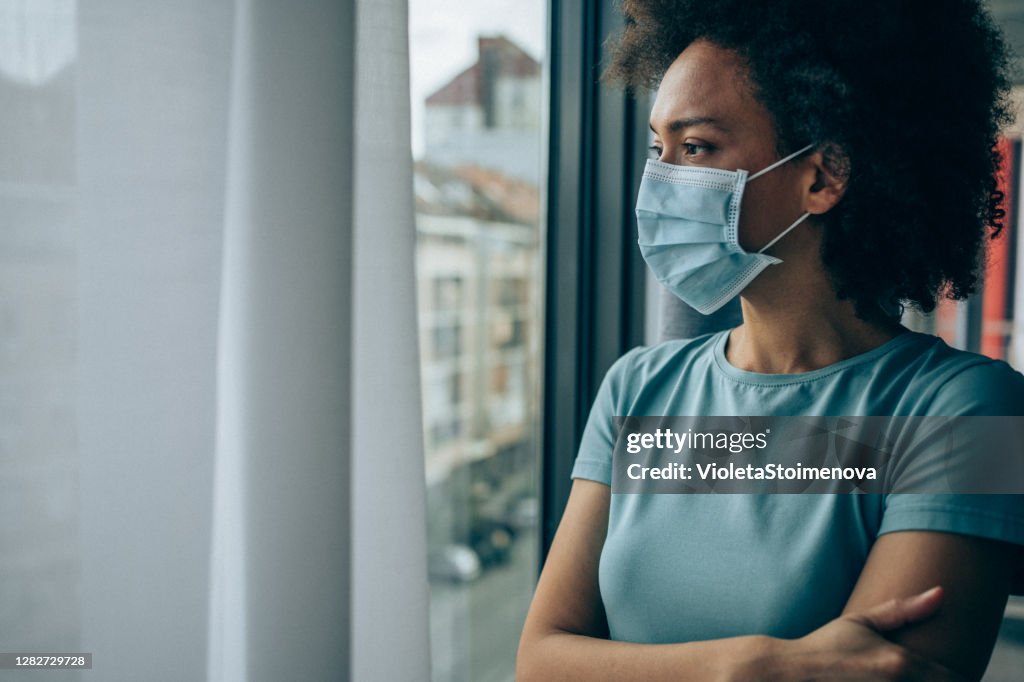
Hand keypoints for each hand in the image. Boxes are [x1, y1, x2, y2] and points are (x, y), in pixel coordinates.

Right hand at [778, 587, 966, 680]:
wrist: (791, 672)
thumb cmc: (826, 645)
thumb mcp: (862, 622)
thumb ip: (904, 609)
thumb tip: (941, 592)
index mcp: (901, 662)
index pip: (955, 678)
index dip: (958, 676)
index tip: (944, 672)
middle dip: (937, 680)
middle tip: (919, 673)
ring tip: (895, 677)